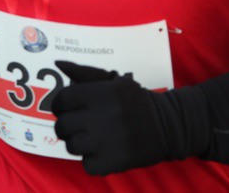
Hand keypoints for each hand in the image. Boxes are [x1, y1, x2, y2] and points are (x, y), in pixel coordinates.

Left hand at [52, 61, 172, 175]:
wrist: (169, 125)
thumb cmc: (136, 101)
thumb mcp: (114, 81)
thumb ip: (85, 73)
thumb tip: (59, 63)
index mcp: (102, 93)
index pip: (63, 100)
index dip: (59, 106)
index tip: (64, 110)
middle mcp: (104, 115)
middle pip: (63, 125)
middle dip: (66, 127)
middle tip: (77, 126)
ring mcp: (108, 141)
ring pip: (72, 146)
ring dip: (79, 144)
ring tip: (92, 139)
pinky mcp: (114, 161)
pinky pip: (87, 165)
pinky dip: (93, 161)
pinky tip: (105, 151)